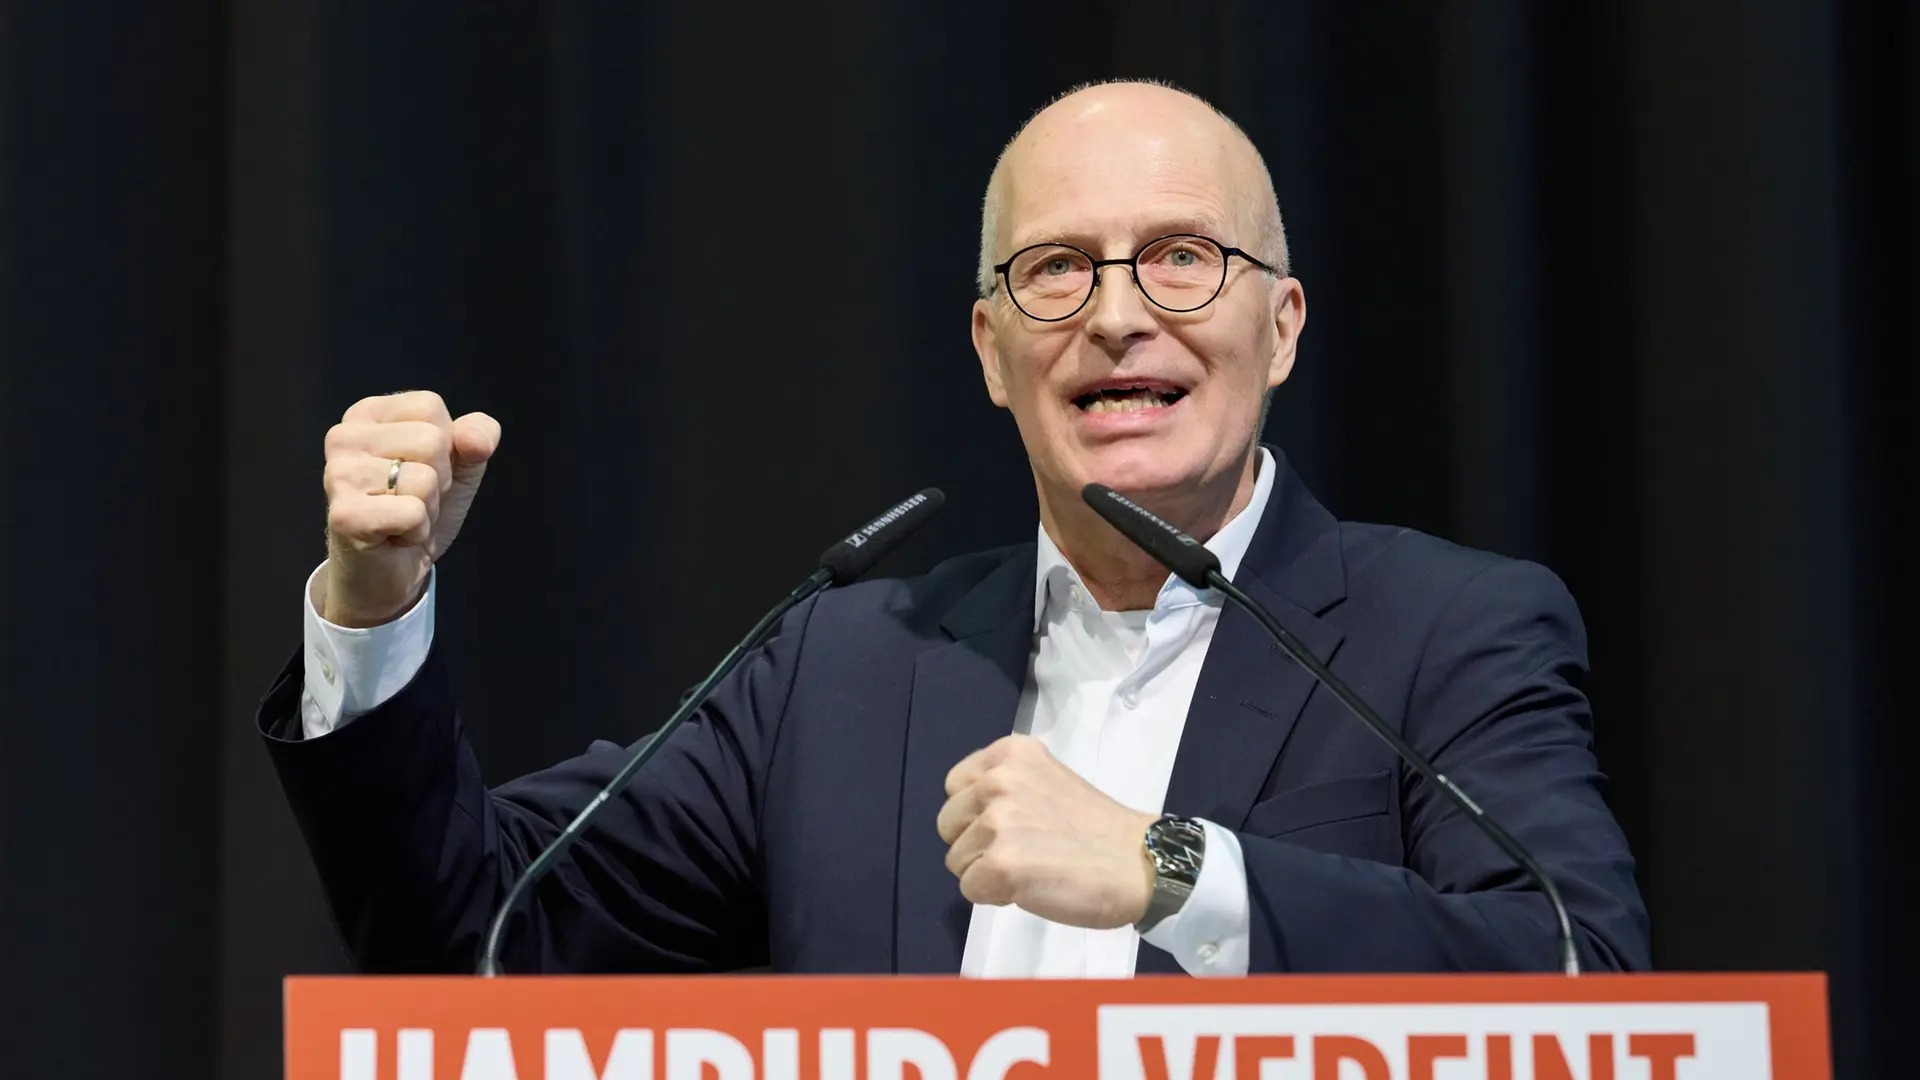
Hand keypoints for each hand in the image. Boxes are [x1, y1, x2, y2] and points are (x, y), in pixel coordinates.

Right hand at [318, 390, 500, 626]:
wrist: (392, 569)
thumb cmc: (418, 508)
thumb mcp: (459, 466)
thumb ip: (476, 439)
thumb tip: (477, 436)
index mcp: (367, 414)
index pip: (430, 406)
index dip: (444, 445)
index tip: (421, 470)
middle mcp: (343, 436)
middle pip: (430, 440)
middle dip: (438, 480)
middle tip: (411, 499)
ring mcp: (338, 475)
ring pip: (424, 478)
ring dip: (426, 508)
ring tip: (400, 517)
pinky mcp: (344, 514)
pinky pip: (412, 513)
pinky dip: (416, 531)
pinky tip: (393, 536)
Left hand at [938, 734, 1158, 928]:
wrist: (1140, 863)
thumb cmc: (1097, 829)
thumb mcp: (1046, 781)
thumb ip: (1007, 788)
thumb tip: (971, 818)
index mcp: (1009, 754)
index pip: (955, 786)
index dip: (976, 814)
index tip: (1014, 825)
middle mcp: (998, 780)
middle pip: (948, 825)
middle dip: (976, 845)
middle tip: (1024, 850)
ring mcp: (998, 822)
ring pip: (957, 861)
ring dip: (988, 872)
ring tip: (1034, 867)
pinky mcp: (1001, 864)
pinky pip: (971, 890)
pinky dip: (996, 897)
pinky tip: (1032, 886)